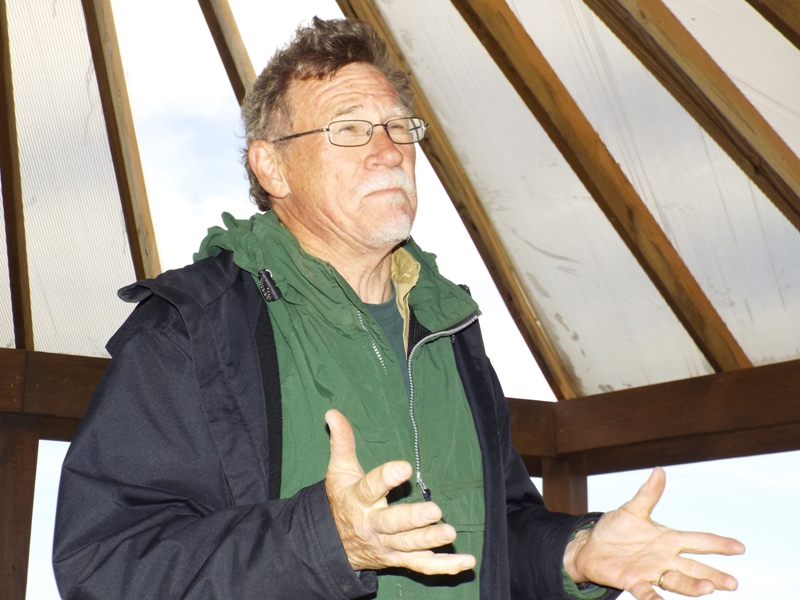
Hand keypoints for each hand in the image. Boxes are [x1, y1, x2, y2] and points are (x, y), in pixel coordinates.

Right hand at [324, 409, 475, 574]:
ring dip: (429, 540)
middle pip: (392, 524)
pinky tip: (465, 561)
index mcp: (358, 500)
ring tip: (450, 532)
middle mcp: (372, 525)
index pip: (371, 487)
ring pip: (408, 545)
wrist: (330, 543)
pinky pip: (421, 565)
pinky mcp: (397, 559)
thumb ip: (342, 441)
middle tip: (435, 511)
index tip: (404, 467)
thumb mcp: (339, 470)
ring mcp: (386, 545)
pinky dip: (443, 566)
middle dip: (413, 518)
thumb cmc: (341, 499)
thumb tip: (333, 412)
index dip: (386, 477)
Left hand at [564, 467, 744, 599]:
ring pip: (676, 581)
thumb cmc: (615, 529)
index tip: (740, 547)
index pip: (698, 541)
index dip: (718, 544)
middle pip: (694, 568)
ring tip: (708, 588)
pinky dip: (654, 598)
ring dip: (692, 586)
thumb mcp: (632, 510)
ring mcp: (650, 571)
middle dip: (713, 575)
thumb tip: (660, 470)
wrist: (590, 546)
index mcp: (668, 539)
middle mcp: (664, 558)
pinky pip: (646, 592)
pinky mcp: (633, 581)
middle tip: (732, 583)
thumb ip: (648, 494)